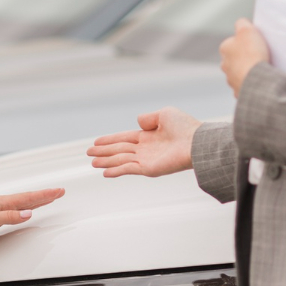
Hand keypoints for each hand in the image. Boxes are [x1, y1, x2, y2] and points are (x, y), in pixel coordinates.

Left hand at [0, 189, 64, 250]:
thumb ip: (8, 217)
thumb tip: (28, 213)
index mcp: (2, 203)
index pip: (28, 198)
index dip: (44, 195)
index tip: (59, 191)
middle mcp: (1, 205)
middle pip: (28, 199)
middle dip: (45, 196)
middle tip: (60, 192)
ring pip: (23, 205)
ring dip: (37, 202)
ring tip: (49, 198)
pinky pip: (15, 213)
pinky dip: (25, 211)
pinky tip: (27, 212)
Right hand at [87, 107, 202, 177]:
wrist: (197, 142)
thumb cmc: (186, 127)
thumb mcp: (165, 113)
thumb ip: (148, 117)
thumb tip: (138, 121)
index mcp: (148, 136)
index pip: (124, 138)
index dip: (110, 139)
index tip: (96, 141)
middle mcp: (146, 149)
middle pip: (119, 150)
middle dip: (104, 151)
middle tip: (89, 153)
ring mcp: (147, 160)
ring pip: (121, 160)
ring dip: (106, 161)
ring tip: (93, 163)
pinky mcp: (149, 169)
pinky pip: (129, 169)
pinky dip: (116, 171)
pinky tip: (105, 172)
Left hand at [219, 19, 269, 96]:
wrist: (256, 80)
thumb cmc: (251, 54)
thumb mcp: (247, 30)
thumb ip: (242, 24)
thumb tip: (240, 22)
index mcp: (225, 49)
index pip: (233, 42)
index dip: (245, 42)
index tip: (255, 43)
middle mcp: (225, 65)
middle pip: (236, 59)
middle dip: (246, 58)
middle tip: (260, 56)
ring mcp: (231, 80)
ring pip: (240, 73)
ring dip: (249, 72)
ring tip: (262, 69)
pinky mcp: (239, 92)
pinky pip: (247, 86)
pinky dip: (253, 84)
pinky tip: (262, 81)